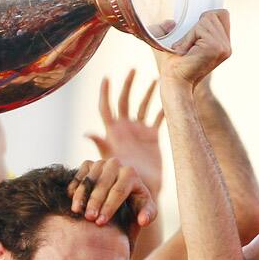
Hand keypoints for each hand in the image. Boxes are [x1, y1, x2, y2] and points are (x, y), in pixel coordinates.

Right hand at [67, 158, 156, 230]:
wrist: (119, 198)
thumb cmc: (134, 207)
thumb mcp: (144, 212)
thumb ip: (148, 215)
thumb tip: (143, 220)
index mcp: (131, 174)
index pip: (119, 190)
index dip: (109, 207)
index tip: (101, 222)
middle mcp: (115, 164)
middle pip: (103, 184)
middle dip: (95, 202)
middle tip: (89, 218)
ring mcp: (100, 163)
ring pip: (89, 179)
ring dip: (81, 195)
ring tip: (77, 211)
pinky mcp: (87, 164)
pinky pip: (78, 175)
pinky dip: (74, 188)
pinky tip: (72, 202)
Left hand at [86, 69, 163, 197]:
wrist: (141, 189)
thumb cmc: (122, 179)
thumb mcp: (111, 161)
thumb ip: (101, 145)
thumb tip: (87, 133)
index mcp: (113, 132)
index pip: (106, 107)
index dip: (105, 93)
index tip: (106, 78)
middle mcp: (125, 128)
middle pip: (124, 101)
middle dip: (127, 86)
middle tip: (132, 70)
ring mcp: (139, 131)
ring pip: (143, 106)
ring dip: (148, 93)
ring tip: (156, 79)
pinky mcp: (153, 137)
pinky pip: (159, 118)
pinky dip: (164, 108)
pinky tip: (171, 98)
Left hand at [154, 10, 230, 87]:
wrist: (173, 83)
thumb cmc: (172, 65)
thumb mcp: (179, 42)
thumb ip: (179, 28)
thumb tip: (170, 23)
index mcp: (223, 44)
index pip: (222, 14)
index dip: (205, 21)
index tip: (194, 40)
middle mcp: (226, 46)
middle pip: (214, 14)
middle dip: (196, 27)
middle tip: (188, 47)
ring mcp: (223, 47)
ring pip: (207, 19)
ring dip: (191, 33)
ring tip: (187, 50)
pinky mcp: (215, 48)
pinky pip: (200, 27)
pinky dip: (189, 37)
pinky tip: (186, 52)